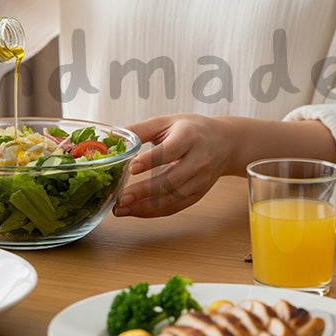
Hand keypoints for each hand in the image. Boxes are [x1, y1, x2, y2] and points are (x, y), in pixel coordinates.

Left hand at [115, 114, 233, 217]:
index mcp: (189, 137)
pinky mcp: (198, 194)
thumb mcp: (167, 122)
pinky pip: (175, 207)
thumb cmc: (191, 130)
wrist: (225, 143)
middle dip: (144, 192)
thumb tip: (110, 137)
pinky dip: (153, 212)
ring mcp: (200, 180)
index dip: (151, 160)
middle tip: (120, 198)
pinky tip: (135, 211)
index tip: (131, 168)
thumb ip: (140, 130)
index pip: (170, 151)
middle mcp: (198, 160)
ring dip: (145, 207)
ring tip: (120, 209)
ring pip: (172, 198)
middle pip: (171, 180)